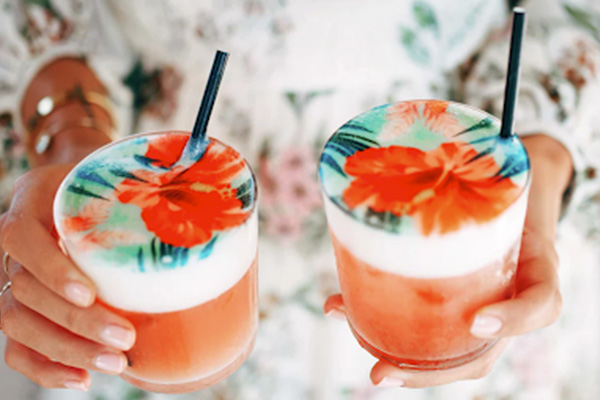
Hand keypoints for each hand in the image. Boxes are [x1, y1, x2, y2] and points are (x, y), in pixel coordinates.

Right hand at [0, 164, 135, 390]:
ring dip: (67, 349)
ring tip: (115, 363)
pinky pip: (16, 347)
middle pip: (24, 289)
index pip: (21, 237)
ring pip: (17, 323)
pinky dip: (46, 368)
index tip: (90, 293)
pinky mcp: (21, 308)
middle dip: (76, 322)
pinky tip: (82, 379)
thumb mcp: (122, 177)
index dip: (52, 270)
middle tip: (125, 338)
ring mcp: (12, 276)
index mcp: (34, 200)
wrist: (88, 190)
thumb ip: (147, 191)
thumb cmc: (112, 185)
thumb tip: (208, 218)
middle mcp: (15, 242)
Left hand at [324, 135, 570, 387]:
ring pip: (440, 346)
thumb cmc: (512, 180)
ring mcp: (474, 301)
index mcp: (534, 269)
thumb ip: (488, 165)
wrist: (513, 184)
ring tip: (346, 328)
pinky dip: (376, 314)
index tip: (477, 320)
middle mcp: (505, 295)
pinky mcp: (444, 294)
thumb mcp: (511, 173)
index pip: (540, 307)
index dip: (513, 321)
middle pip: (477, 353)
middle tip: (382, 372)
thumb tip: (433, 128)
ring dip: (393, 350)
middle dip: (428, 372)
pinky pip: (417, 318)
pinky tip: (339, 304)